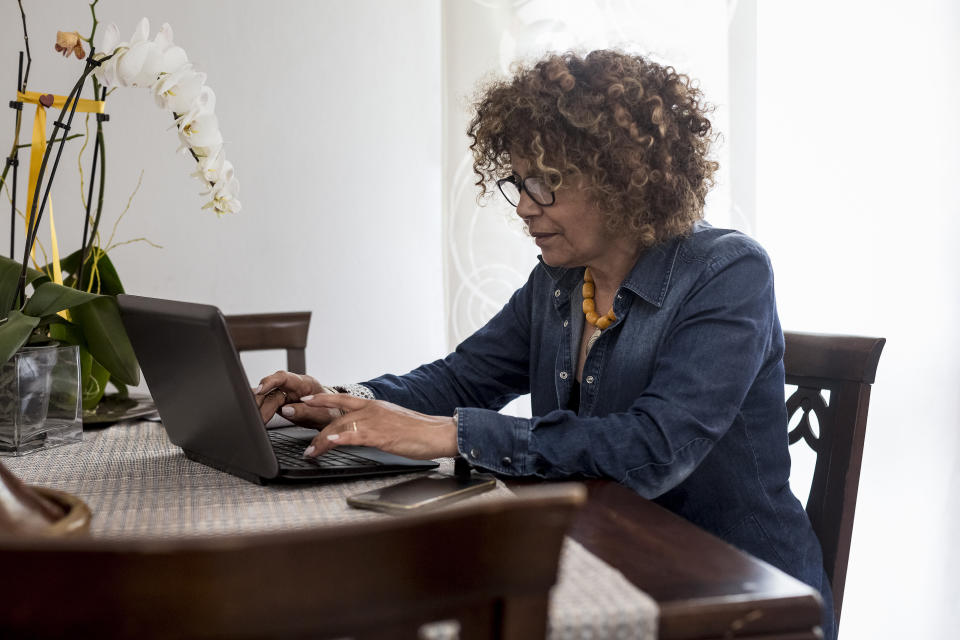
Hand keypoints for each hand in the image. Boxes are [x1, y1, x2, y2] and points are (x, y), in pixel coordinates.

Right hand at [253, 370, 332, 426]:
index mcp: (305, 383)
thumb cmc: (331, 411)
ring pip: (267, 398)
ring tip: (258, 421)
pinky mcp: (281, 404)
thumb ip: (305, 411)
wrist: (332, 416)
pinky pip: (267, 405)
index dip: (270, 381)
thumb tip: (286, 410)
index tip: (260, 390)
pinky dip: (261, 411)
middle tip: (258, 416)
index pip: (284, 377)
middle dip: (261, 401)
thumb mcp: (322, 414)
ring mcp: (285, 395)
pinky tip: (257, 417)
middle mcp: (292, 387)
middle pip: (272, 389)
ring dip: (260, 409)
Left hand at [299, 394, 457, 460]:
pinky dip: (335, 441)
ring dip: (319, 440)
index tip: (305, 399)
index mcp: (374, 405)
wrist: (438, 433)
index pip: (342, 398)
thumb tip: (364, 432)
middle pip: (334, 412)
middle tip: (290, 413)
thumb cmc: (419, 431)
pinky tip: (325, 447)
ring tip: (308, 451)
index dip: (322, 398)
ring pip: (339, 427)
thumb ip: (376, 425)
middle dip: (309, 415)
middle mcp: (371, 410)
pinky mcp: (379, 435)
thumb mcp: (393, 423)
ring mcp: (374, 422)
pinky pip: (351, 437)